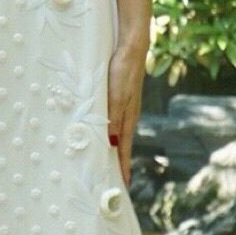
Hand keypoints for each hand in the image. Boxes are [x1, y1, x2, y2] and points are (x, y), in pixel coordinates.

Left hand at [106, 39, 146, 185]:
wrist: (131, 49)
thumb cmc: (122, 72)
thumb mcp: (116, 96)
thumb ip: (114, 118)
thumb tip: (112, 143)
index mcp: (128, 118)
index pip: (124, 150)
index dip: (122, 167)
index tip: (122, 185)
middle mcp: (128, 116)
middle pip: (121, 145)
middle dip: (118, 163)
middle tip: (113, 181)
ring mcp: (125, 108)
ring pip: (117, 134)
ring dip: (113, 150)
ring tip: (107, 163)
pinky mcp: (120, 98)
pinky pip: (114, 122)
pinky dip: (110, 134)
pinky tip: (104, 134)